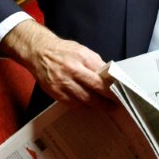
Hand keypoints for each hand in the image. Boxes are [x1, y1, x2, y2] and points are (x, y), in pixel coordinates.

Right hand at [0, 20, 114, 106]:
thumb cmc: (63, 51)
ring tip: (104, 108)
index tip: (119, 93)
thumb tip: (108, 76)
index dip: (111, 86)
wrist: (39, 52)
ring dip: (95, 105)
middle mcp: (72, 71)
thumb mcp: (83, 50)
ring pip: (83, 99)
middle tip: (114, 105)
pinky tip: (88, 106)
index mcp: (82, 58)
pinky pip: (72, 103)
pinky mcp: (55, 92)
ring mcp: (62, 83)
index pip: (101, 75)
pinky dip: (82, 106)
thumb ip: (95, 63)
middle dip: (106, 99)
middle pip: (94, 89)